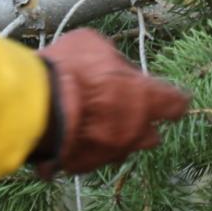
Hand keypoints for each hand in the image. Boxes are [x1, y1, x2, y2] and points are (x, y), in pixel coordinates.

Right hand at [30, 28, 191, 177]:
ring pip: (121, 149)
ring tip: (94, 122)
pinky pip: (92, 157)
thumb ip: (112, 59)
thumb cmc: (69, 69)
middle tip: (124, 109)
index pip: (176, 103)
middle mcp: (135, 130)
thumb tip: (115, 65)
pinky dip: (86, 147)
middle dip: (142, 124)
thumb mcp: (93, 44)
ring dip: (113, 137)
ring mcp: (110, 152)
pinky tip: (72, 133)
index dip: (173, 99)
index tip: (170, 97)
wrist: (36, 105)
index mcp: (146, 98)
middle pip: (151, 135)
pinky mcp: (84, 166)